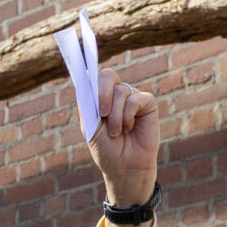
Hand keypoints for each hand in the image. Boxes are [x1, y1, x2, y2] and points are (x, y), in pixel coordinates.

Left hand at [85, 68, 157, 206]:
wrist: (123, 167)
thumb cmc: (105, 149)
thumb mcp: (91, 128)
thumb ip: (87, 103)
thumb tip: (84, 77)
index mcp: (98, 99)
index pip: (92, 77)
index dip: (86, 68)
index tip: (79, 59)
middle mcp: (115, 94)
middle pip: (107, 76)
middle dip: (103, 93)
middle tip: (101, 113)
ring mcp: (131, 96)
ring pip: (121, 92)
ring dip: (115, 116)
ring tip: (116, 133)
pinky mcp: (147, 103)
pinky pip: (135, 99)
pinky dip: (128, 115)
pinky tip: (128, 128)